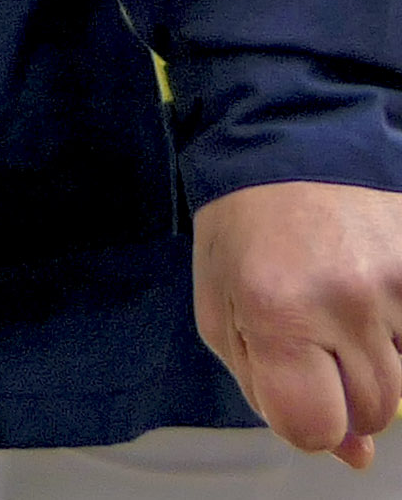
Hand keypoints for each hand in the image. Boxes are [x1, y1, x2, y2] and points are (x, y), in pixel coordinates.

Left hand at [198, 179, 401, 465]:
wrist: (289, 150)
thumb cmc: (244, 234)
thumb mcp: (221, 310)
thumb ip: (269, 390)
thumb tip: (351, 455)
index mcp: (276, 311)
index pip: (314, 425)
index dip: (307, 423)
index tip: (300, 394)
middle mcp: (343, 301)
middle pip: (373, 412)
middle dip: (345, 395)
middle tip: (319, 343)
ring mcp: (395, 284)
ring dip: (377, 365)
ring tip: (343, 311)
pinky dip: (401, 334)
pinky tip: (371, 298)